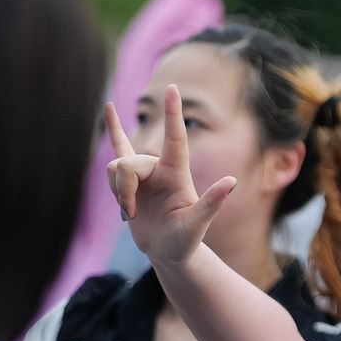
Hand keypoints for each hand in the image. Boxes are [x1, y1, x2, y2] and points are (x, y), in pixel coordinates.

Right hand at [103, 87, 234, 272]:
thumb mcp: (197, 225)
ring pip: (114, 167)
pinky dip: (114, 128)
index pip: (174, 137)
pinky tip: (109, 108)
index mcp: (176, 173)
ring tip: (130, 212)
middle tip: (132, 213)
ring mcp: (143, 173)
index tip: (172, 88)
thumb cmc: (185, 241)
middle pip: (128, 163)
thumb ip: (211, 203)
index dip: (173, 113)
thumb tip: (231, 181)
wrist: (169, 252)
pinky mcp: (128, 180)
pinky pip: (117, 149)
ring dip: (117, 193)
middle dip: (124, 188)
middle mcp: (159, 168)